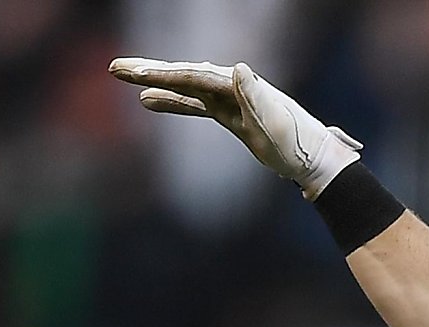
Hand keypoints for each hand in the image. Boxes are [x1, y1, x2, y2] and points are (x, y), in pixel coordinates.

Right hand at [109, 58, 361, 197]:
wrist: (312, 157)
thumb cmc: (295, 143)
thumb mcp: (274, 122)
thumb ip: (255, 96)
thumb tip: (239, 69)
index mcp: (237, 85)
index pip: (193, 77)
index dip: (163, 75)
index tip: (136, 76)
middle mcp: (230, 85)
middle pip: (183, 74)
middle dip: (149, 70)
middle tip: (116, 67)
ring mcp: (228, 98)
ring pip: (184, 85)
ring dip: (154, 81)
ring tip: (121, 75)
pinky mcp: (228, 114)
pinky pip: (193, 105)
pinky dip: (172, 102)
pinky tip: (147, 102)